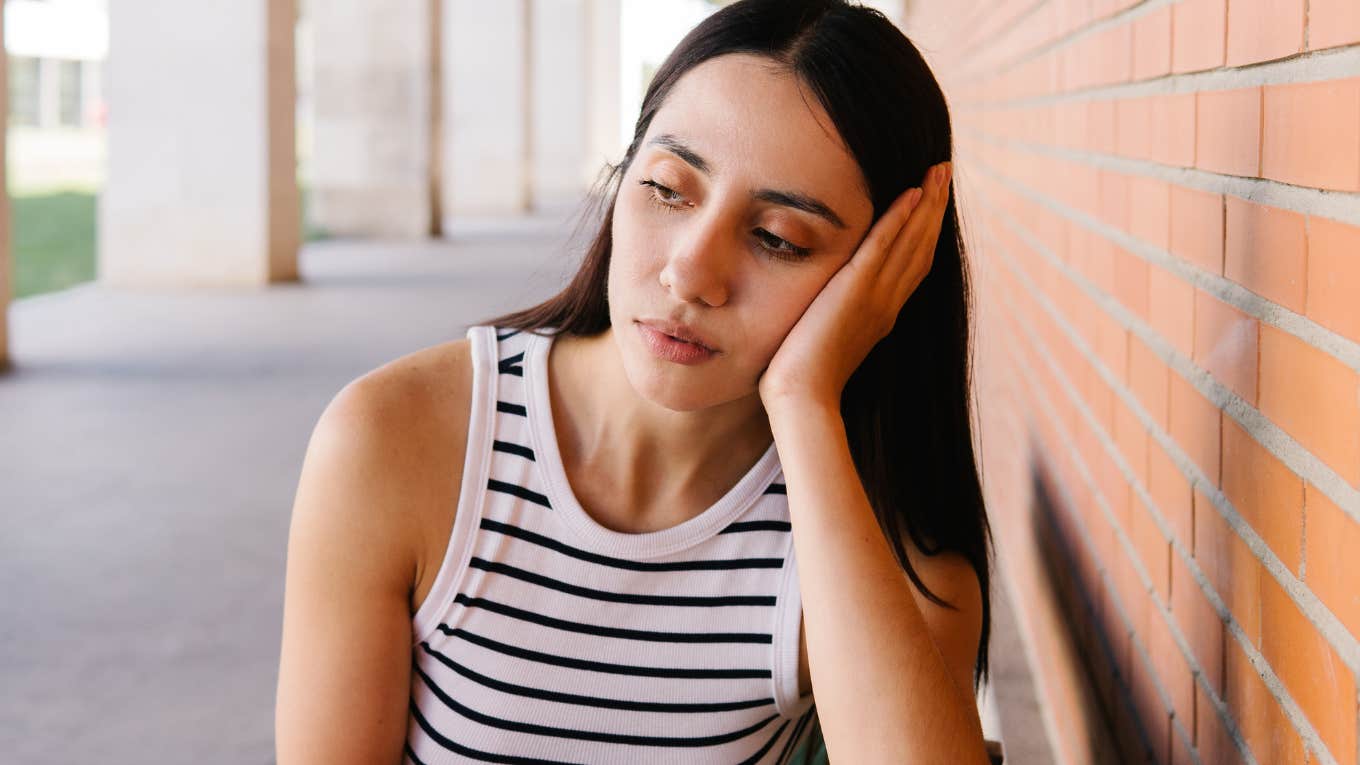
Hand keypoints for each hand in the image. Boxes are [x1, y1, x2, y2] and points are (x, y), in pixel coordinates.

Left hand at [758, 160, 952, 410]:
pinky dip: (899, 219)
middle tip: (945, 170)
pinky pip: (883, 247)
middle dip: (935, 206)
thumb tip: (825, 306)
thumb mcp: (825, 338)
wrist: (801, 397)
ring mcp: (876, 296)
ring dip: (927, 203)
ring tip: (938, 170)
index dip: (926, 230)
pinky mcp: (857, 290)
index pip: (913, 263)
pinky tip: (911, 192)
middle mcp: (888, 302)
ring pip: (911, 241)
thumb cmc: (802, 377)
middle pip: (922, 246)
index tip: (932, 200)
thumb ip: (834, 316)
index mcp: (883, 313)